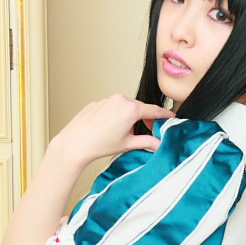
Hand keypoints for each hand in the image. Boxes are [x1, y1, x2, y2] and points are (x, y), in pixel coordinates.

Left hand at [51, 94, 174, 170]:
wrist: (75, 144)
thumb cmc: (99, 144)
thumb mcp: (128, 144)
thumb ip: (147, 142)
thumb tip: (159, 144)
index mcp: (131, 109)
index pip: (154, 110)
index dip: (164, 115)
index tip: (170, 117)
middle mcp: (120, 100)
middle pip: (139, 107)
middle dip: (145, 118)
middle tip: (148, 130)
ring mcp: (107, 100)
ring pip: (125, 107)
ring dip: (130, 117)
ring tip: (125, 133)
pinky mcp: (97, 103)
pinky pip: (112, 107)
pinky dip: (116, 115)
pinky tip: (111, 129)